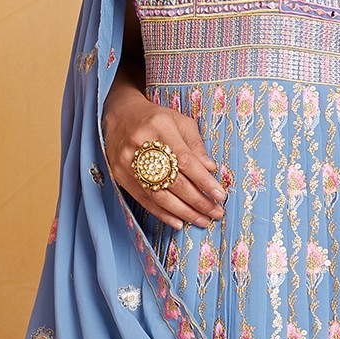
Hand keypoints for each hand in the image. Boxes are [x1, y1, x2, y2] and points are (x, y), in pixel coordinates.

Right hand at [102, 82, 226, 230]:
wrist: (119, 116)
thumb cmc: (156, 119)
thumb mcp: (179, 121)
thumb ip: (195, 145)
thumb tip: (210, 169)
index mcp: (160, 127)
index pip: (186, 161)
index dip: (204, 181)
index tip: (220, 195)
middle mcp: (141, 146)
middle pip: (174, 181)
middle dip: (198, 201)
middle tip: (216, 213)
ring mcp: (128, 163)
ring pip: (160, 196)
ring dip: (184, 212)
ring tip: (202, 220)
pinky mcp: (121, 176)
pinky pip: (144, 200)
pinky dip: (163, 214)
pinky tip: (179, 222)